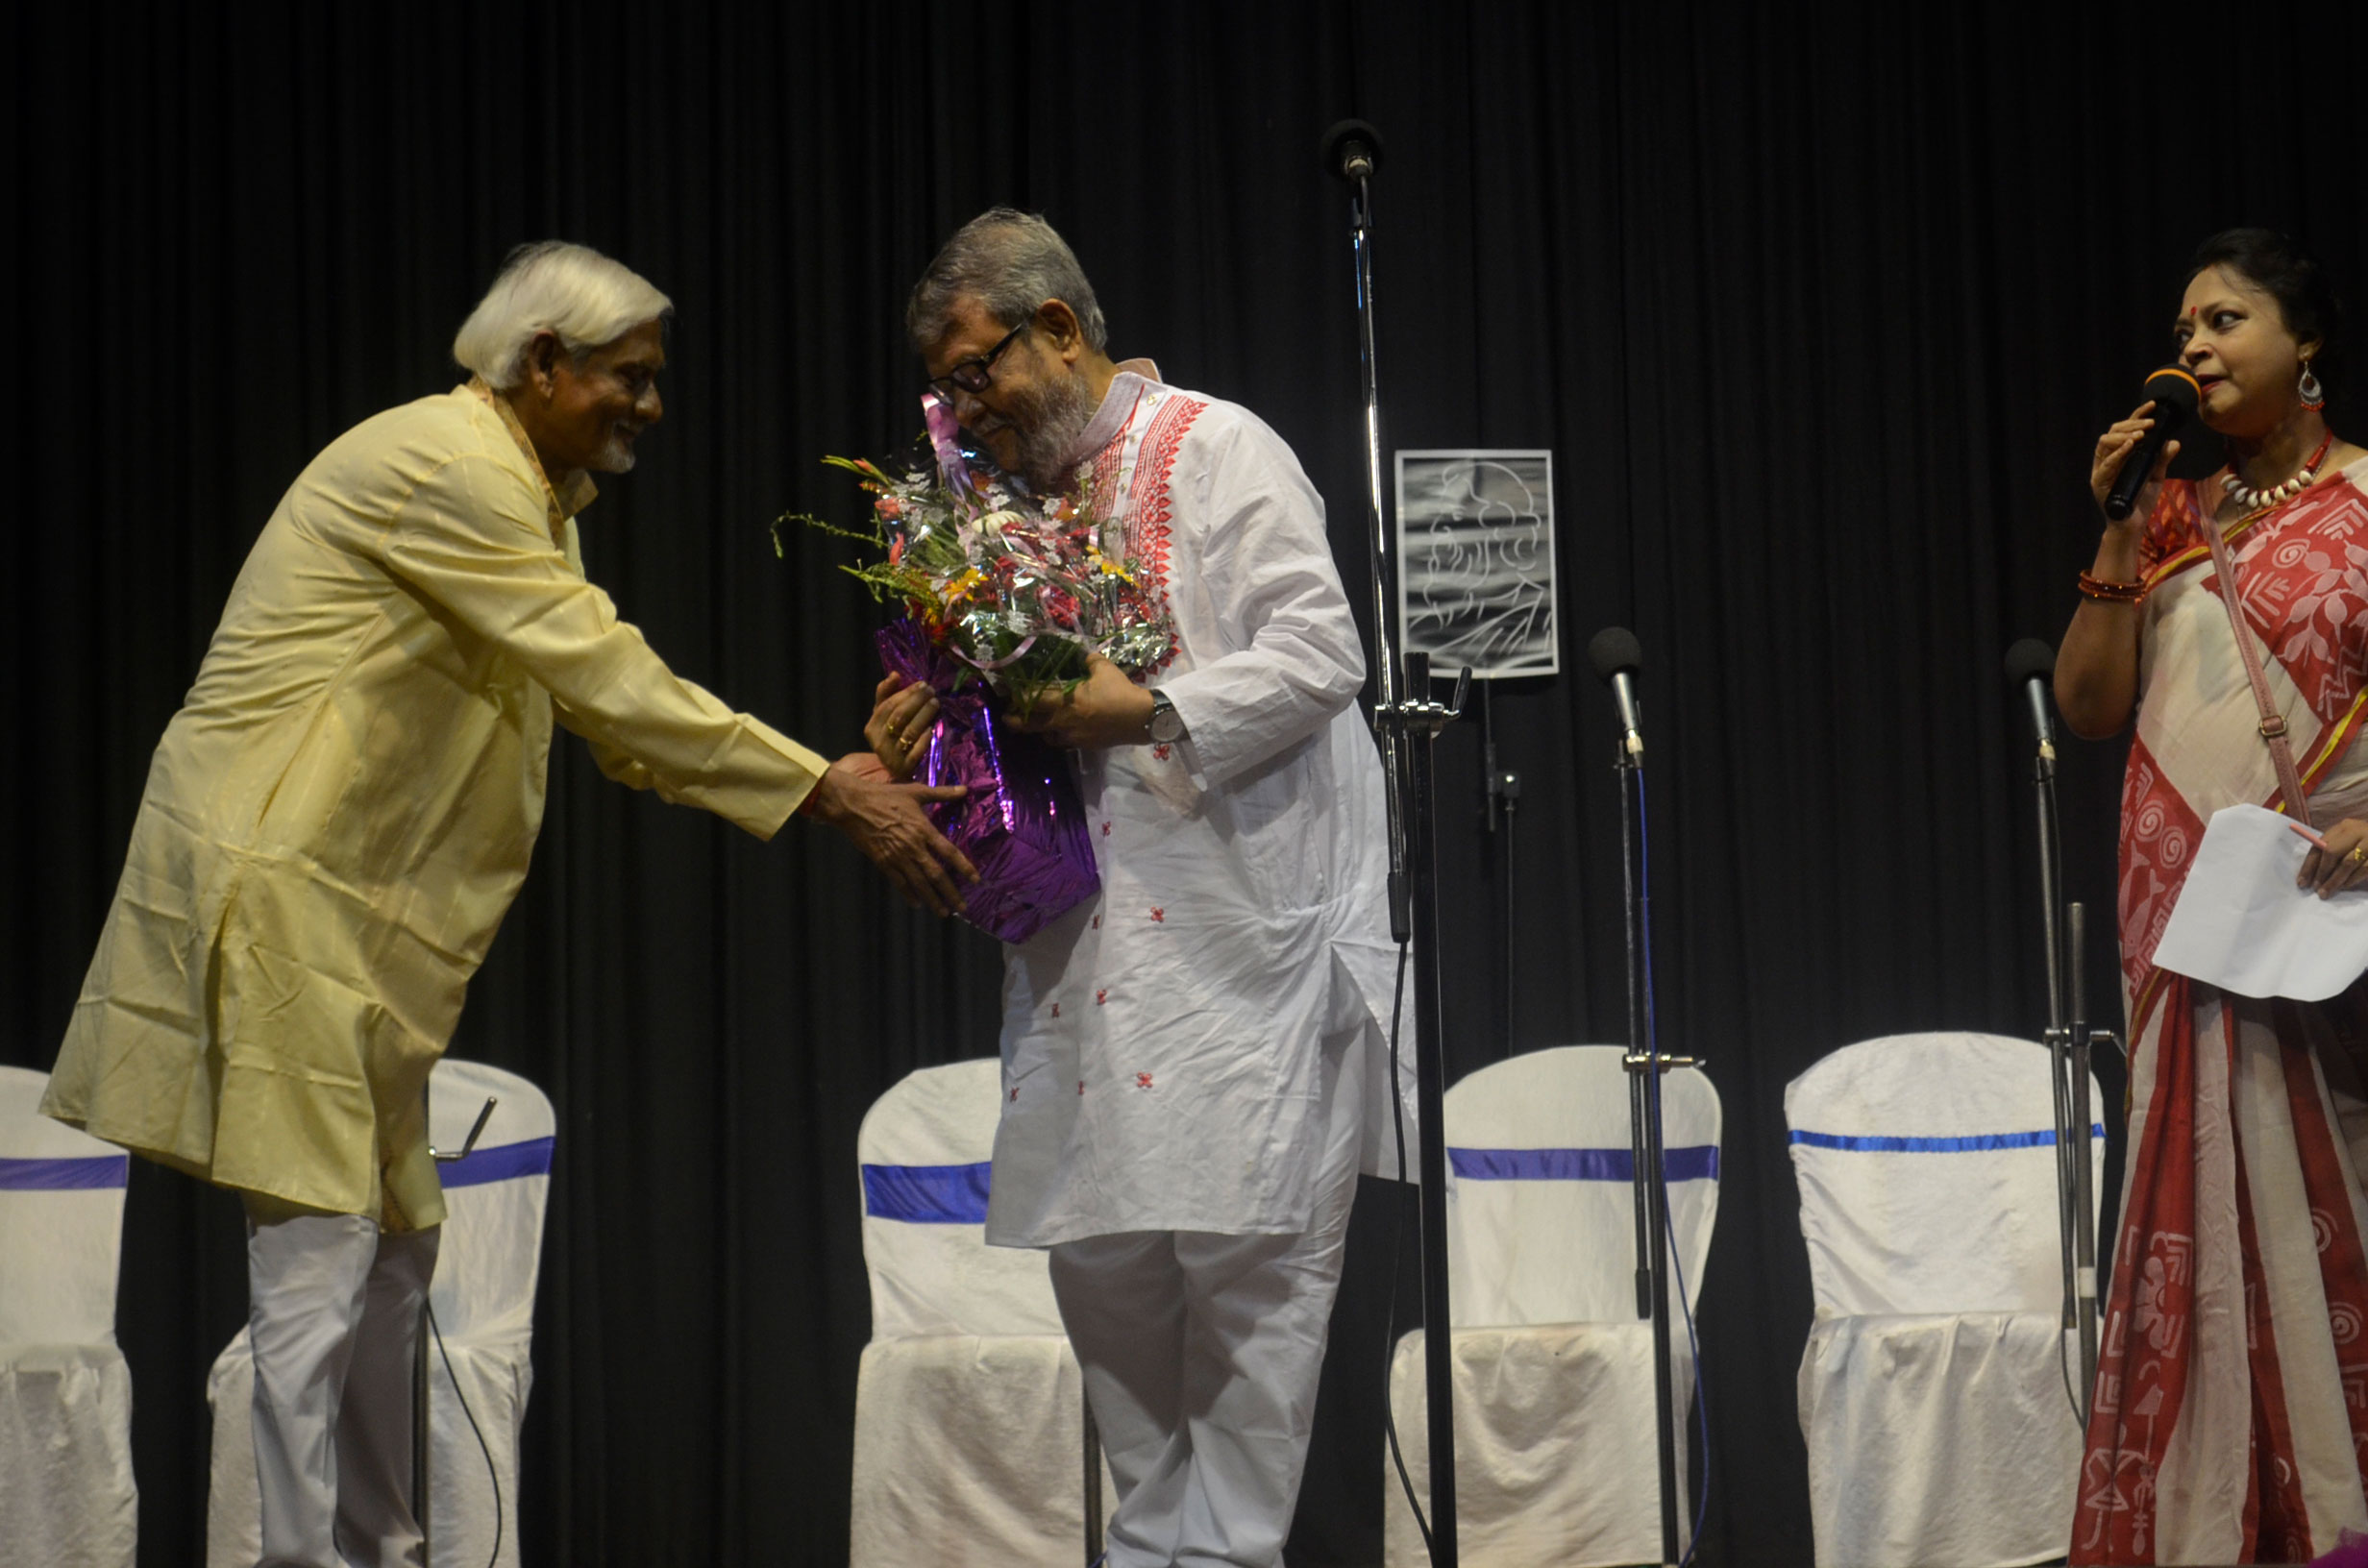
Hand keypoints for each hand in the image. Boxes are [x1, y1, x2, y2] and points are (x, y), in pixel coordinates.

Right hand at [803, 754, 975, 915]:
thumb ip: (942, 793)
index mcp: (924, 830)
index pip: (949, 852)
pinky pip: (899, 882)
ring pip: (919, 883)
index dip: (964, 867)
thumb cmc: (886, 796)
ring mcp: (898, 857)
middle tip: (962, 907)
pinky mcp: (883, 862)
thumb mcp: (916, 791)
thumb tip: (965, 789)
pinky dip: (909, 894)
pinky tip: (917, 904)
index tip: (975, 879)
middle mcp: (913, 847)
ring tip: (943, 912)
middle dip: (951, 893)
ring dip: (932, 899)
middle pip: (937, 875)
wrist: (854, 806)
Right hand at [865, 673, 940, 780]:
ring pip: (909, 731)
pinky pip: (916, 750)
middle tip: (931, 691)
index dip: (906, 693)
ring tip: (935, 703)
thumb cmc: (892, 739)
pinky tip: (932, 728)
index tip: (922, 684)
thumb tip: (894, 674)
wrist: (896, 771)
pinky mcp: (905, 768)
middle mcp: (879, 742)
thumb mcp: (884, 718)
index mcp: (871, 728)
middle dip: (917, 701)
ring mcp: (891, 756)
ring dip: (924, 715)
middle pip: (899, 716)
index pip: (888, 706)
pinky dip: (925, 738)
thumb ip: (886, 696)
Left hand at [1006, 653, 1156, 749]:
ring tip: (1037, 723)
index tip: (1009, 695)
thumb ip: (1088, 660)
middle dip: (1016, 721)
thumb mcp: (1104, 668)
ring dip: (1039, 730)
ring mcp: (1073, 736)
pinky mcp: (1083, 745)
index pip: (1034, 700)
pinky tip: (1061, 730)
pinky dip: (1058, 737)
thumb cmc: (1121, 691)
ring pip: (1046, 736)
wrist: (1141, 718)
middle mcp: (1064, 721)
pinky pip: (1063, 742)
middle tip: (1008, 716)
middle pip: (1031, 725)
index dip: (1018, 698)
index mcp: (1066, 701)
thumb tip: (1082, 654)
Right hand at [2090, 400, 2179, 524]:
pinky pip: (2106, 463)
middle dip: (2132, 424)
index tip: (2153, 407)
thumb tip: (2174, 441)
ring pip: (2105, 442)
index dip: (2137, 416)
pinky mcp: (2099, 482)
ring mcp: (2101, 470)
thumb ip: (2162, 459)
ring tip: (2141, 434)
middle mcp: (2106, 459)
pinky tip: (2131, 445)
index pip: (2124, 429)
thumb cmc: (2141, 501)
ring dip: (2123, 435)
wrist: (2133, 526)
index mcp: (2119, 455)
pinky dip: (2118, 452)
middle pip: (2113, 431)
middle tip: (2150, 424)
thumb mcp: (2156, 476)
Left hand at [2297, 817, 2367, 899]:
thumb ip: (2333, 851)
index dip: (2309, 865)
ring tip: (2326, 892)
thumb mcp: (2349, 841)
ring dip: (2334, 880)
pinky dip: (2352, 880)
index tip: (2301, 882)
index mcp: (2344, 827)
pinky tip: (2344, 887)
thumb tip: (2311, 875)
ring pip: (2347, 863)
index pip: (2319, 845)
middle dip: (2321, 873)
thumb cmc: (2365, 842)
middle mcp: (2357, 831)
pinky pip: (2364, 869)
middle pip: (2331, 852)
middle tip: (2315, 889)